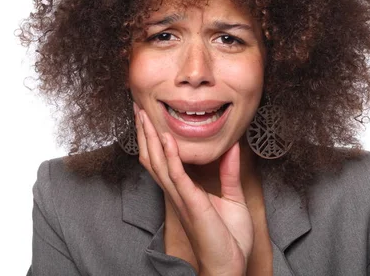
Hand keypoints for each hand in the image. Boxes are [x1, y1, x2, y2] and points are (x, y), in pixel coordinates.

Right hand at [135, 105, 253, 275]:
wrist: (230, 267)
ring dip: (150, 138)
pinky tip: (167, 139)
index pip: (162, 160)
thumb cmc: (229, 239)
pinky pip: (177, 176)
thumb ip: (229, 172)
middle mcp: (177, 193)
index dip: (153, 139)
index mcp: (184, 191)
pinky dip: (171, 157)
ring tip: (143, 116)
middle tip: (137, 108)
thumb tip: (232, 148)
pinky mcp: (191, 203)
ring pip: (158, 163)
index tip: (149, 117)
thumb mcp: (233, 197)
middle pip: (152, 157)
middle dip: (144, 132)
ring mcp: (182, 198)